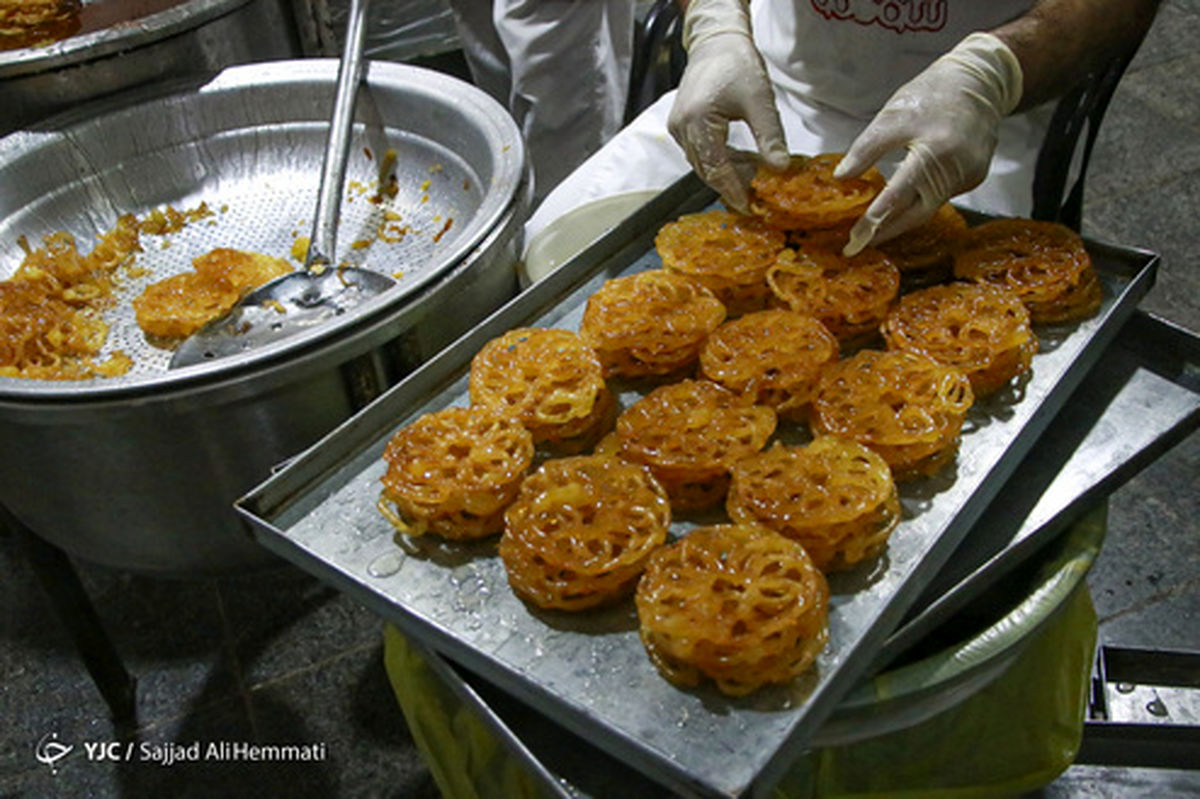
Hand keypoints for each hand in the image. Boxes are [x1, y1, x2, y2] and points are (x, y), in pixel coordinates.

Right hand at [667, 0, 788, 212]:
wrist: (716, 42)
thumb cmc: (737, 64)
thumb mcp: (760, 101)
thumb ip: (770, 137)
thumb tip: (781, 169)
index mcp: (699, 121)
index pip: (716, 168)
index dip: (732, 190)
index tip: (747, 207)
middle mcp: (682, 127)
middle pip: (706, 169)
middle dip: (730, 183)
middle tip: (756, 193)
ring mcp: (677, 127)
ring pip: (702, 163)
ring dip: (725, 171)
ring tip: (752, 172)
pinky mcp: (680, 125)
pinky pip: (698, 152)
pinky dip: (718, 159)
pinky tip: (739, 158)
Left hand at [837, 33, 1022, 254]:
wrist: (981, 81)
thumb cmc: (934, 94)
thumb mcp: (893, 116)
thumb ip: (867, 148)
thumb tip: (843, 176)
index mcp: (935, 153)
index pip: (898, 196)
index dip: (875, 219)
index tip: (855, 238)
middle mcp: (956, 171)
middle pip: (916, 213)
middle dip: (887, 230)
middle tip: (860, 244)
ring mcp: (969, 177)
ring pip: (929, 208)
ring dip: (902, 218)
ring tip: (874, 228)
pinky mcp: (974, 177)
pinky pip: (941, 196)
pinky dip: (920, 202)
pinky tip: (902, 205)